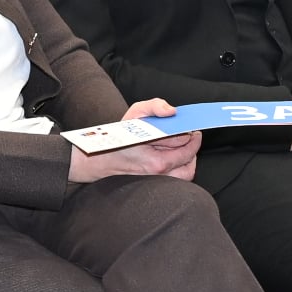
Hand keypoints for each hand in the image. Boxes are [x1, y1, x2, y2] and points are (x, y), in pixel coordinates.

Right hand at [67, 99, 200, 183]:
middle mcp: (159, 174)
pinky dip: (179, 168)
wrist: (97, 159)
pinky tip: (172, 158)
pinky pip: (176, 179)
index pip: (187, 147)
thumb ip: (155, 106)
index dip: (194, 137)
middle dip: (192, 148)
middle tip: (190, 138)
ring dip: (188, 161)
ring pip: (185, 174)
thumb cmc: (116, 137)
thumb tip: (173, 112)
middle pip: (190, 162)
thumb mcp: (134, 113)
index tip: (194, 130)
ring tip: (183, 150)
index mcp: (157, 160)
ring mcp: (156, 182)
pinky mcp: (154, 185)